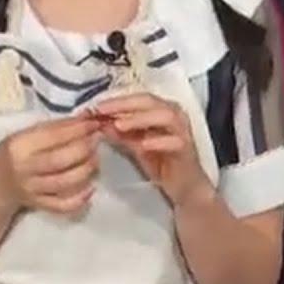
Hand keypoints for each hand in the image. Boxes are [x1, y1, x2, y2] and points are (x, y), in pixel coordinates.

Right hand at [0, 114, 100, 214]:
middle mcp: (24, 169)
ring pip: (65, 183)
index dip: (78, 129)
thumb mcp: (27, 134)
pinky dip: (80, 198)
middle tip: (96, 141)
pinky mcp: (39, 205)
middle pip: (60, 160)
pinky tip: (89, 187)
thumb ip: (57, 127)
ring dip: (86, 170)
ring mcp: (31, 189)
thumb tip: (87, 118)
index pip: (53, 136)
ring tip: (94, 159)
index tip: (94, 124)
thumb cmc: (16, 152)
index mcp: (20, 145)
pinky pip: (63, 205)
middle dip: (84, 149)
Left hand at [90, 93, 207, 206]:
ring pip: (165, 116)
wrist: (184, 186)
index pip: (138, 98)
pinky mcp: (187, 149)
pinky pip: (175, 141)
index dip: (117, 100)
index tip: (96, 106)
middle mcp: (175, 115)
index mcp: (162, 110)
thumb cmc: (163, 162)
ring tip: (119, 125)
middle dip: (124, 105)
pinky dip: (158, 141)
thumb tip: (100, 122)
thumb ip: (121, 133)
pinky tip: (142, 144)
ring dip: (140, 118)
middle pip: (150, 101)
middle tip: (103, 111)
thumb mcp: (136, 145)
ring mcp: (182, 131)